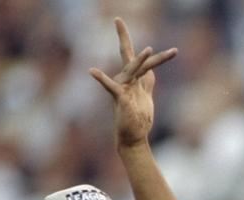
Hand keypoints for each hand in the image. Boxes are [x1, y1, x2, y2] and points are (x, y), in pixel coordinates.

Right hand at [89, 17, 176, 147]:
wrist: (133, 135)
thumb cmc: (138, 117)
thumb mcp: (145, 96)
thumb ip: (147, 82)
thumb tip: (151, 70)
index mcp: (133, 78)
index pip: (142, 60)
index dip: (147, 50)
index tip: (144, 34)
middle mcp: (127, 80)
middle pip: (130, 56)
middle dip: (123, 37)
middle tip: (117, 19)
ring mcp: (123, 88)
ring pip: (133, 71)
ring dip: (141, 61)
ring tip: (149, 49)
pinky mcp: (120, 99)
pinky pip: (111, 87)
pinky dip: (102, 79)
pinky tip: (92, 71)